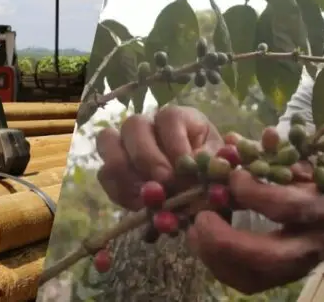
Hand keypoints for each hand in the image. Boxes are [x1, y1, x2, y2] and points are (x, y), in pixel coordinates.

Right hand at [94, 105, 223, 210]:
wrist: (199, 192)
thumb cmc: (209, 172)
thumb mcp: (218, 167)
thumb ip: (212, 166)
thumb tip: (199, 164)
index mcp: (177, 118)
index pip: (169, 117)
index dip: (176, 143)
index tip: (186, 167)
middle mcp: (147, 124)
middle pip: (133, 125)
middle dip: (147, 157)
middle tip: (164, 183)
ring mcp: (125, 142)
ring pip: (108, 142)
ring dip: (127, 172)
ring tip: (148, 197)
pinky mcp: (113, 167)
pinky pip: (104, 173)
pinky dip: (120, 192)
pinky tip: (140, 206)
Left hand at [188, 154, 323, 293]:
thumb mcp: (311, 159)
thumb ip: (272, 152)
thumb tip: (231, 140)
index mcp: (322, 207)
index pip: (282, 206)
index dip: (249, 192)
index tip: (230, 177)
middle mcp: (311, 243)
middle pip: (265, 255)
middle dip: (224, 239)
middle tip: (201, 217)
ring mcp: (299, 266)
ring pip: (252, 277)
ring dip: (214, 256)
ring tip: (195, 231)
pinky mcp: (286, 278)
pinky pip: (247, 283)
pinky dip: (219, 266)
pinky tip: (205, 245)